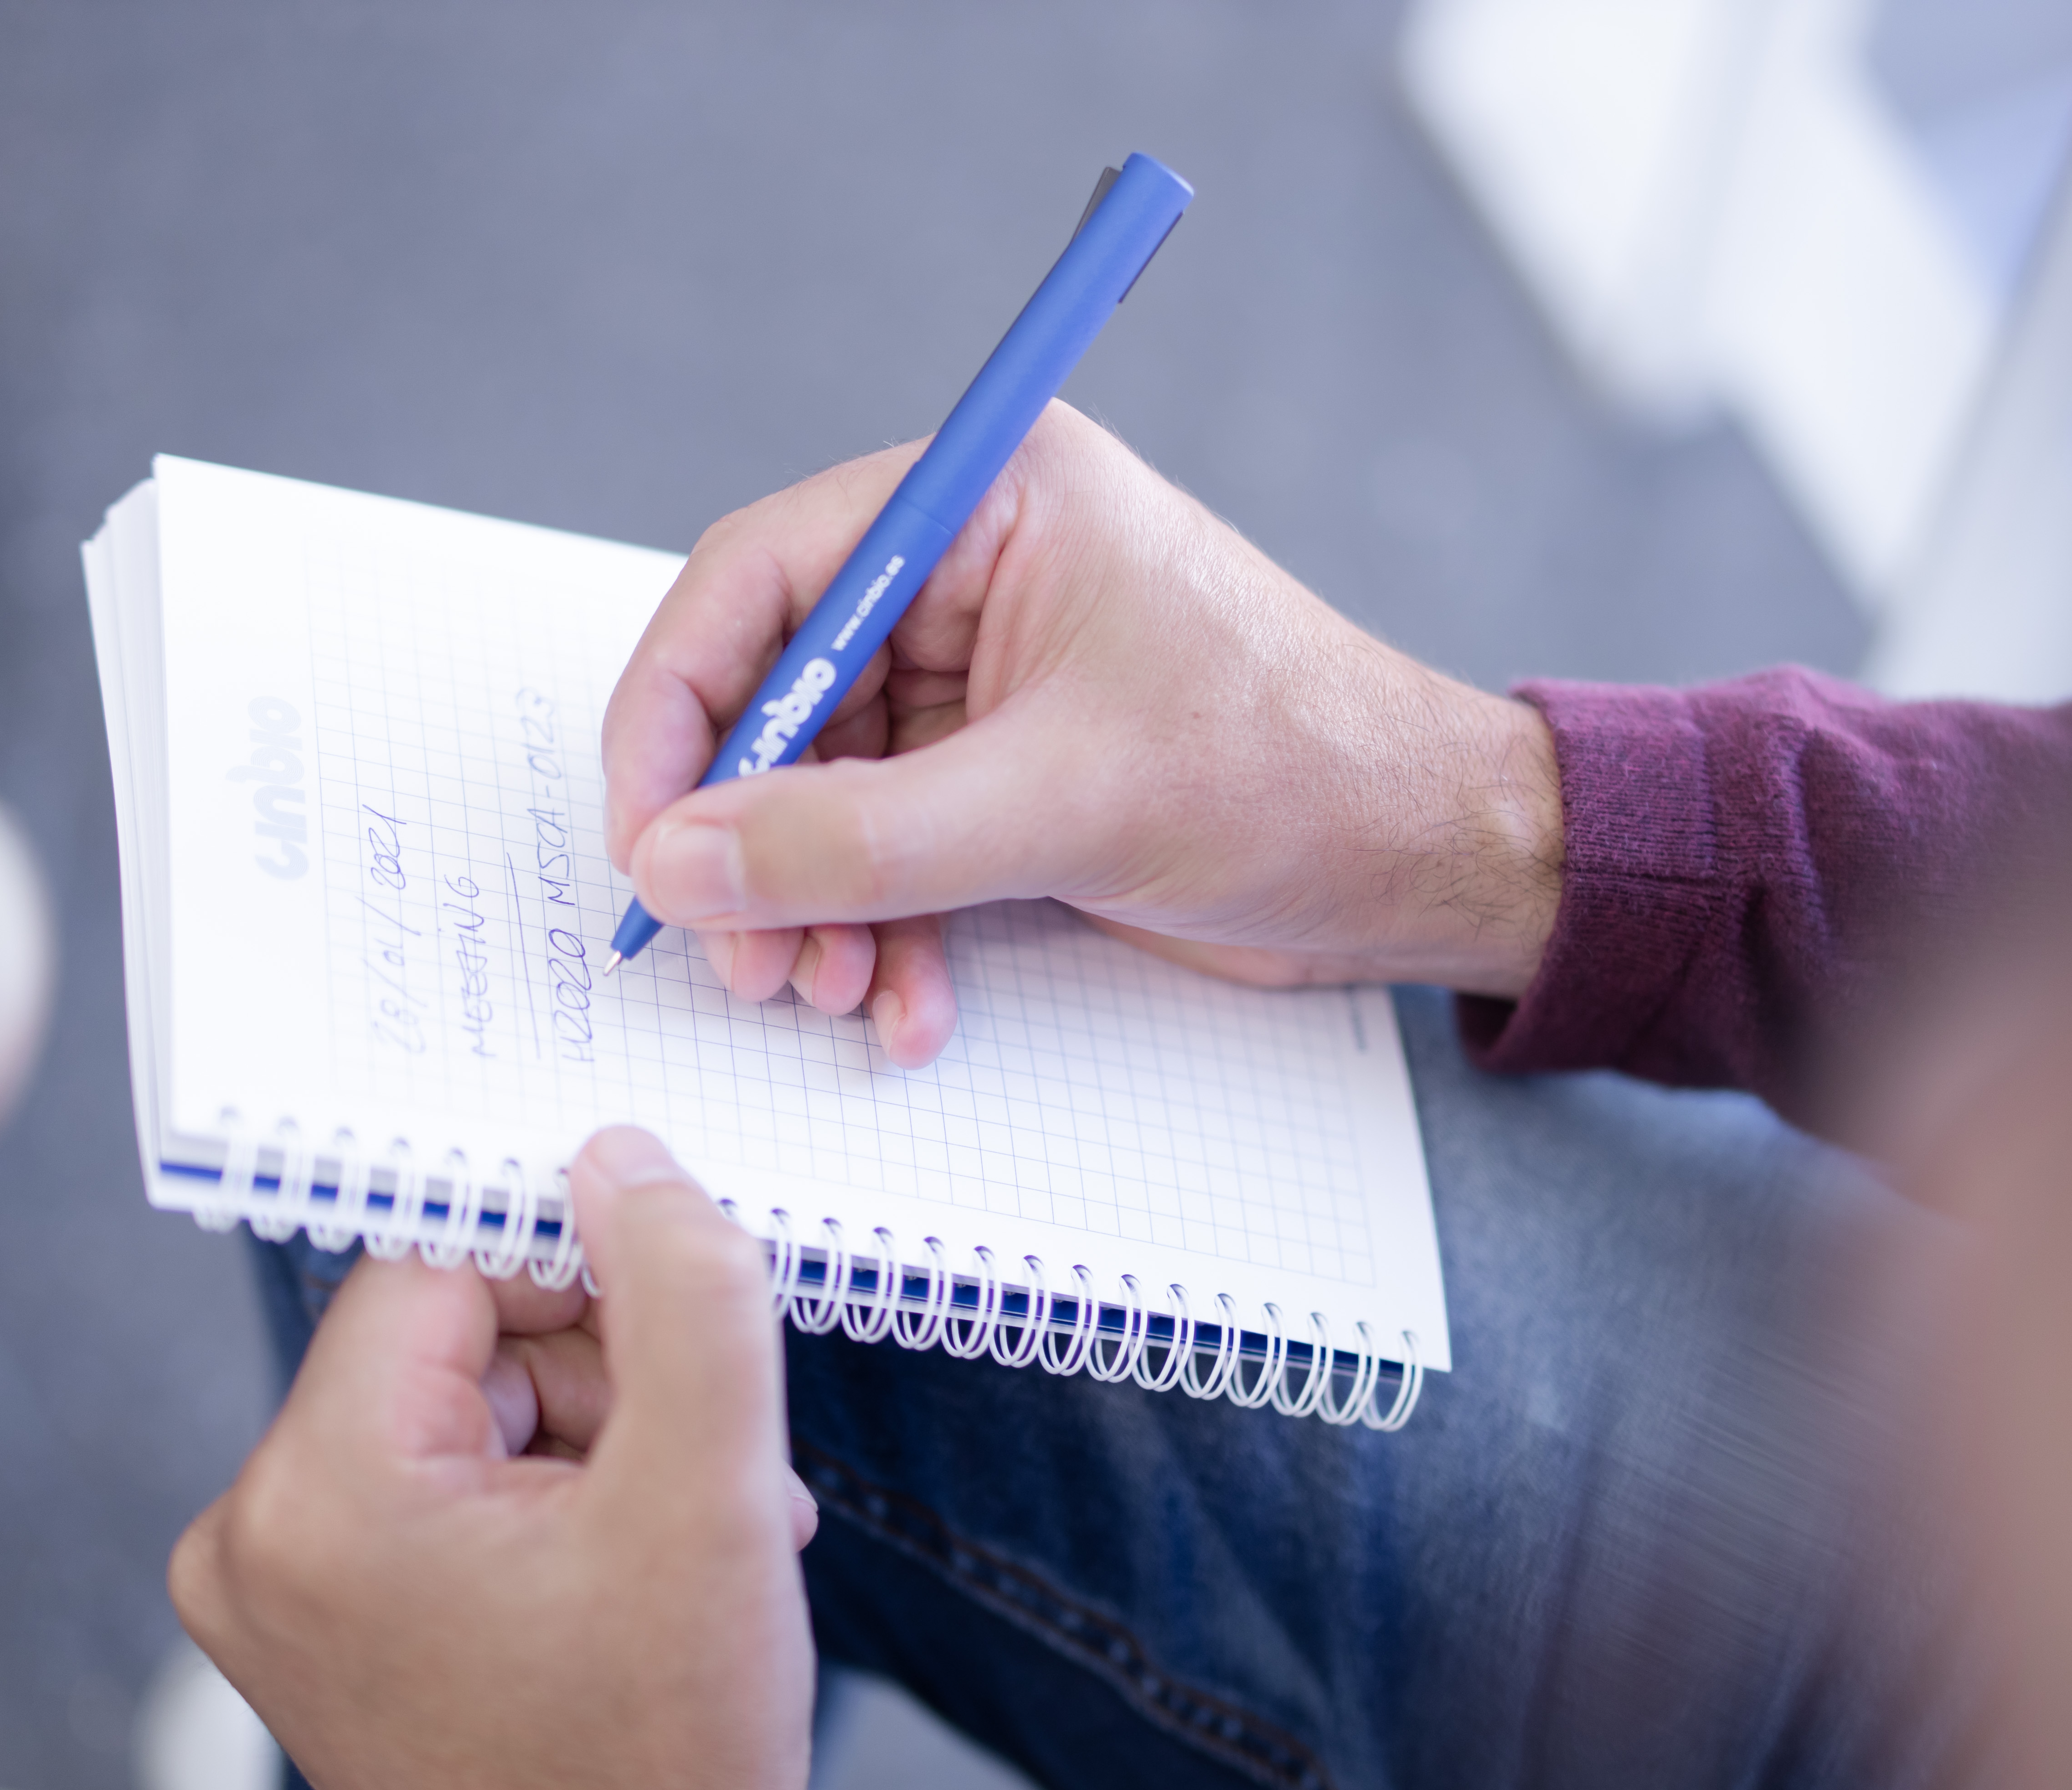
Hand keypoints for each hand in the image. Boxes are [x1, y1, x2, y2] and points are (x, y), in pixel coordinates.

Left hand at [170, 1129, 836, 1789]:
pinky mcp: (319, 1638)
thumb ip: (684, 1289)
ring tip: (706, 1536)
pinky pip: (443, 1494)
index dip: (584, 1272)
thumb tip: (620, 1159)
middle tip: (721, 1469)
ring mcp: (274, 1600)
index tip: (689, 1319)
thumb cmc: (670, 1764)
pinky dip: (558, 1508)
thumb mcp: (712, 1489)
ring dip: (604, 1444)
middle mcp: (250, 1543)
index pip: (441, 1267)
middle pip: (457, 1340)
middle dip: (613, 1379)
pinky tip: (647, 1575)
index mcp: (311, 1499)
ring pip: (466, 1413)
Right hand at [604, 402, 1563, 1067]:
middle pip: (776, 699)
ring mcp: (986, 687)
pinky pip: (891, 858)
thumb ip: (860, 837)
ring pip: (823, 797)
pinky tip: (904, 1007)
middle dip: (749, 841)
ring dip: (813, 910)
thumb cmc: (1296, 774)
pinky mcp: (1008, 783)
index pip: (762, 575)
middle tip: (741, 955)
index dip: (679, 708)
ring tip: (830, 991)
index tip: (644, 837)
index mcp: (989, 500)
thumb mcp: (1064, 801)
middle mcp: (971, 577)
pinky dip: (883, 937)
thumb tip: (678, 862)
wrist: (1427, 864)